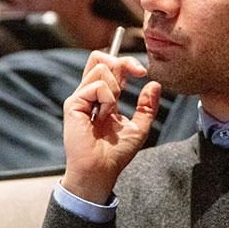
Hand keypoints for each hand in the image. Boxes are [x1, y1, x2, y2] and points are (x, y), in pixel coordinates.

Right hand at [60, 51, 160, 204]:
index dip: (127, 62)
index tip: (143, 73)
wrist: (101, 170)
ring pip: (100, 67)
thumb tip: (155, 84)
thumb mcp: (140, 127)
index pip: (111, 66)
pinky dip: (107, 99)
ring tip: (112, 110)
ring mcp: (80, 97)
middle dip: (122, 62)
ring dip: (115, 87)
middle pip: (99, 57)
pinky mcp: (73, 104)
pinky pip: (96, 86)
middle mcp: (90, 94)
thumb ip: (147, 106)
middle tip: (137, 75)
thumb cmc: (116, 154)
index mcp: (103, 97)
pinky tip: (103, 117)